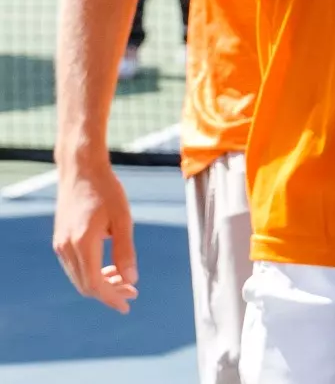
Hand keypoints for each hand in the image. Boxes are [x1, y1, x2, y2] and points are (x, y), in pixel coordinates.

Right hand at [52, 156, 137, 311]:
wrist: (81, 170)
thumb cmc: (106, 190)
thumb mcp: (123, 219)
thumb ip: (125, 251)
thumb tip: (131, 279)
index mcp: (82, 244)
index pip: (95, 284)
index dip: (111, 298)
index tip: (128, 305)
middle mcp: (66, 248)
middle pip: (85, 285)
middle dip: (109, 293)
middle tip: (132, 293)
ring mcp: (60, 245)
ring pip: (79, 277)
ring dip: (101, 284)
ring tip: (125, 281)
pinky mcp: (60, 240)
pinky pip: (75, 267)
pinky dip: (91, 273)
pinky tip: (109, 269)